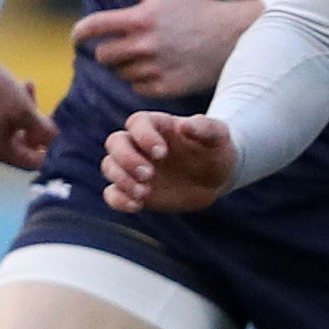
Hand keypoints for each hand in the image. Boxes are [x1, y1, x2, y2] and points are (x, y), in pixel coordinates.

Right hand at [0, 37, 50, 167]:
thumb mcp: (23, 109)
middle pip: (18, 144)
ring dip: (22, 111)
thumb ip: (43, 129)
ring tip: (29, 86)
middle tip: (43, 107)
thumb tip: (56, 141)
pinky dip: (5, 107)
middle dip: (34, 125)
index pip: (29, 163)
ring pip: (6, 127)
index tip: (60, 136)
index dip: (48, 152)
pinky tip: (12, 85)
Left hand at [73, 0, 261, 99]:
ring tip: (149, 54)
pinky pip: (137, 88)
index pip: (92, 28)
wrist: (230, 37)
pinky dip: (143, 80)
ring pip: (120, 73)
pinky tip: (160, 67)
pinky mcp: (165, 89)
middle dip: (109, 50)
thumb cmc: (191, 9)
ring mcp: (155, 69)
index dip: (79, 33)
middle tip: (124, 45)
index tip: (78, 37)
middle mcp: (145, 45)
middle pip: (103, 56)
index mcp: (139, 18)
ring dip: (127, 65)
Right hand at [101, 109, 236, 212]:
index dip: (144, 136)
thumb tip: (185, 125)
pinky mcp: (133, 190)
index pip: (137, 123)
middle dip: (127, 159)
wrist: (216, 177)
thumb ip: (205, 128)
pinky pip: (112, 193)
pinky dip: (118, 200)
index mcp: (157, 125)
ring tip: (145, 192)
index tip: (162, 153)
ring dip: (122, 180)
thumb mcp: (218, 136)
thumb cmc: (216, 150)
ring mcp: (133, 167)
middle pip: (115, 143)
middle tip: (149, 175)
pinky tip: (137, 205)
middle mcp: (139, 144)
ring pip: (110, 166)